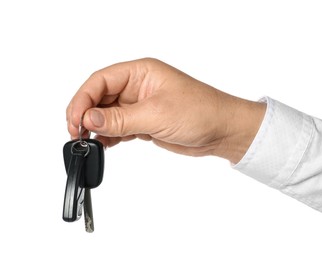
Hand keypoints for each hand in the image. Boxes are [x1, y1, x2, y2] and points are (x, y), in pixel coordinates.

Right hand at [66, 58, 265, 162]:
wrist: (221, 131)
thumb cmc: (200, 112)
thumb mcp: (156, 114)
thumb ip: (120, 118)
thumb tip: (90, 119)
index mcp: (140, 73)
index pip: (101, 81)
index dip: (83, 99)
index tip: (75, 119)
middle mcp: (137, 87)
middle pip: (100, 97)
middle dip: (86, 114)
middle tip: (77, 133)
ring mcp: (140, 106)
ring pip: (107, 114)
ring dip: (97, 127)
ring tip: (88, 142)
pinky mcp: (144, 122)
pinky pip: (119, 127)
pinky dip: (110, 136)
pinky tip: (105, 145)